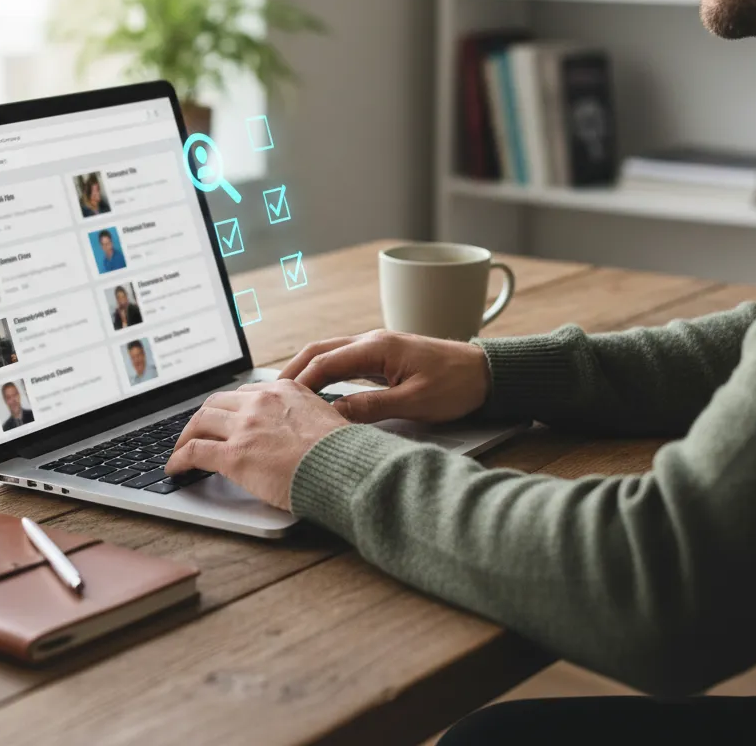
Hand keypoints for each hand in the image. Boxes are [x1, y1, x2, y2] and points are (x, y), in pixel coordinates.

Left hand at [165, 381, 348, 510]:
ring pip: (200, 422)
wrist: (345, 468)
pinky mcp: (234, 455)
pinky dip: (179, 459)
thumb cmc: (343, 453)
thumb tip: (299, 434)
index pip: (244, 394)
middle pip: (216, 404)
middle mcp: (261, 402)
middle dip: (203, 419)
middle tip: (197, 432)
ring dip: (186, 436)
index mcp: (284, 390)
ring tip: (180, 449)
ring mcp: (245, 427)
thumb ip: (304, 418)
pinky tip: (175, 468)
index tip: (224, 419)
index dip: (229, 409)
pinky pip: (194, 452)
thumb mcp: (325, 419)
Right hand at [278, 329, 491, 424]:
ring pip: (330, 354)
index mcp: (377, 347)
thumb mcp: (414, 402)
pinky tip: (317, 392)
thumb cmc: (456, 385)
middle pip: (320, 351)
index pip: (325, 361)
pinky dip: (324, 374)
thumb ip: (372, 407)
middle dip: (292, 371)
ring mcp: (377, 347)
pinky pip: (344, 362)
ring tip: (285, 395)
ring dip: (306, 371)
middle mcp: (372, 341)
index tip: (281, 403)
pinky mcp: (383, 358)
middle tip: (269, 395)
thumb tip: (333, 413)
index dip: (300, 382)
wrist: (486, 374)